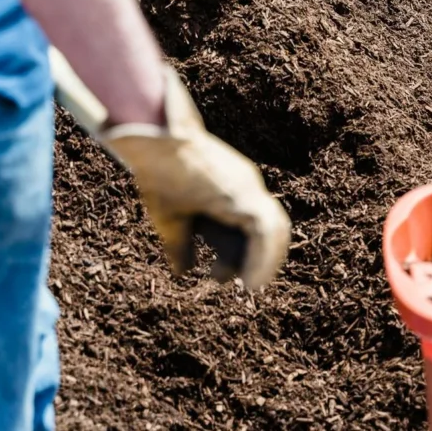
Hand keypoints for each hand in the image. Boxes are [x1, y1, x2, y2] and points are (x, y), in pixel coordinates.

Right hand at [97, 68, 291, 290]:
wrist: (156, 144)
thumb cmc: (159, 176)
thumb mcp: (171, 219)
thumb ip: (181, 246)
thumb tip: (183, 273)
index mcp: (231, 190)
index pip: (253, 225)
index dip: (250, 252)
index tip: (232, 277)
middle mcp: (246, 186)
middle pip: (269, 227)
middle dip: (262, 257)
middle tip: (249, 284)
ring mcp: (248, 187)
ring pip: (275, 230)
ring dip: (266, 261)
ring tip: (252, 287)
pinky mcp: (243, 193)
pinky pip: (265, 231)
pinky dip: (262, 258)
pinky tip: (250, 280)